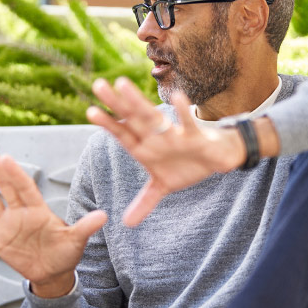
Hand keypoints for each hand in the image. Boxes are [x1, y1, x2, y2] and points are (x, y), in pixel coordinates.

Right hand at [0, 142, 107, 297]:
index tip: (6, 158)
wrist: (52, 272)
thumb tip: (105, 216)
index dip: (15, 174)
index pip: (25, 187)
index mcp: (38, 209)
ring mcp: (6, 222)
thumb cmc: (65, 253)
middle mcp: (20, 211)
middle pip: (5, 185)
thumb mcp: (76, 240)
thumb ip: (85, 227)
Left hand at [87, 77, 244, 226]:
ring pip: (152, 116)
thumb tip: (127, 223)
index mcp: (145, 147)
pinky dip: (183, 112)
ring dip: (137, 101)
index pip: (122, 134)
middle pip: (131, 118)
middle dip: (115, 103)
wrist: (217, 158)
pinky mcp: (194, 136)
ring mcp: (173, 135)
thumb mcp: (162, 187)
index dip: (107, 124)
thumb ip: (144, 202)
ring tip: (122, 84)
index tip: (90, 110)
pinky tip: (177, 97)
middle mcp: (155, 137)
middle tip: (98, 84)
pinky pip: (188, 123)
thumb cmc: (185, 165)